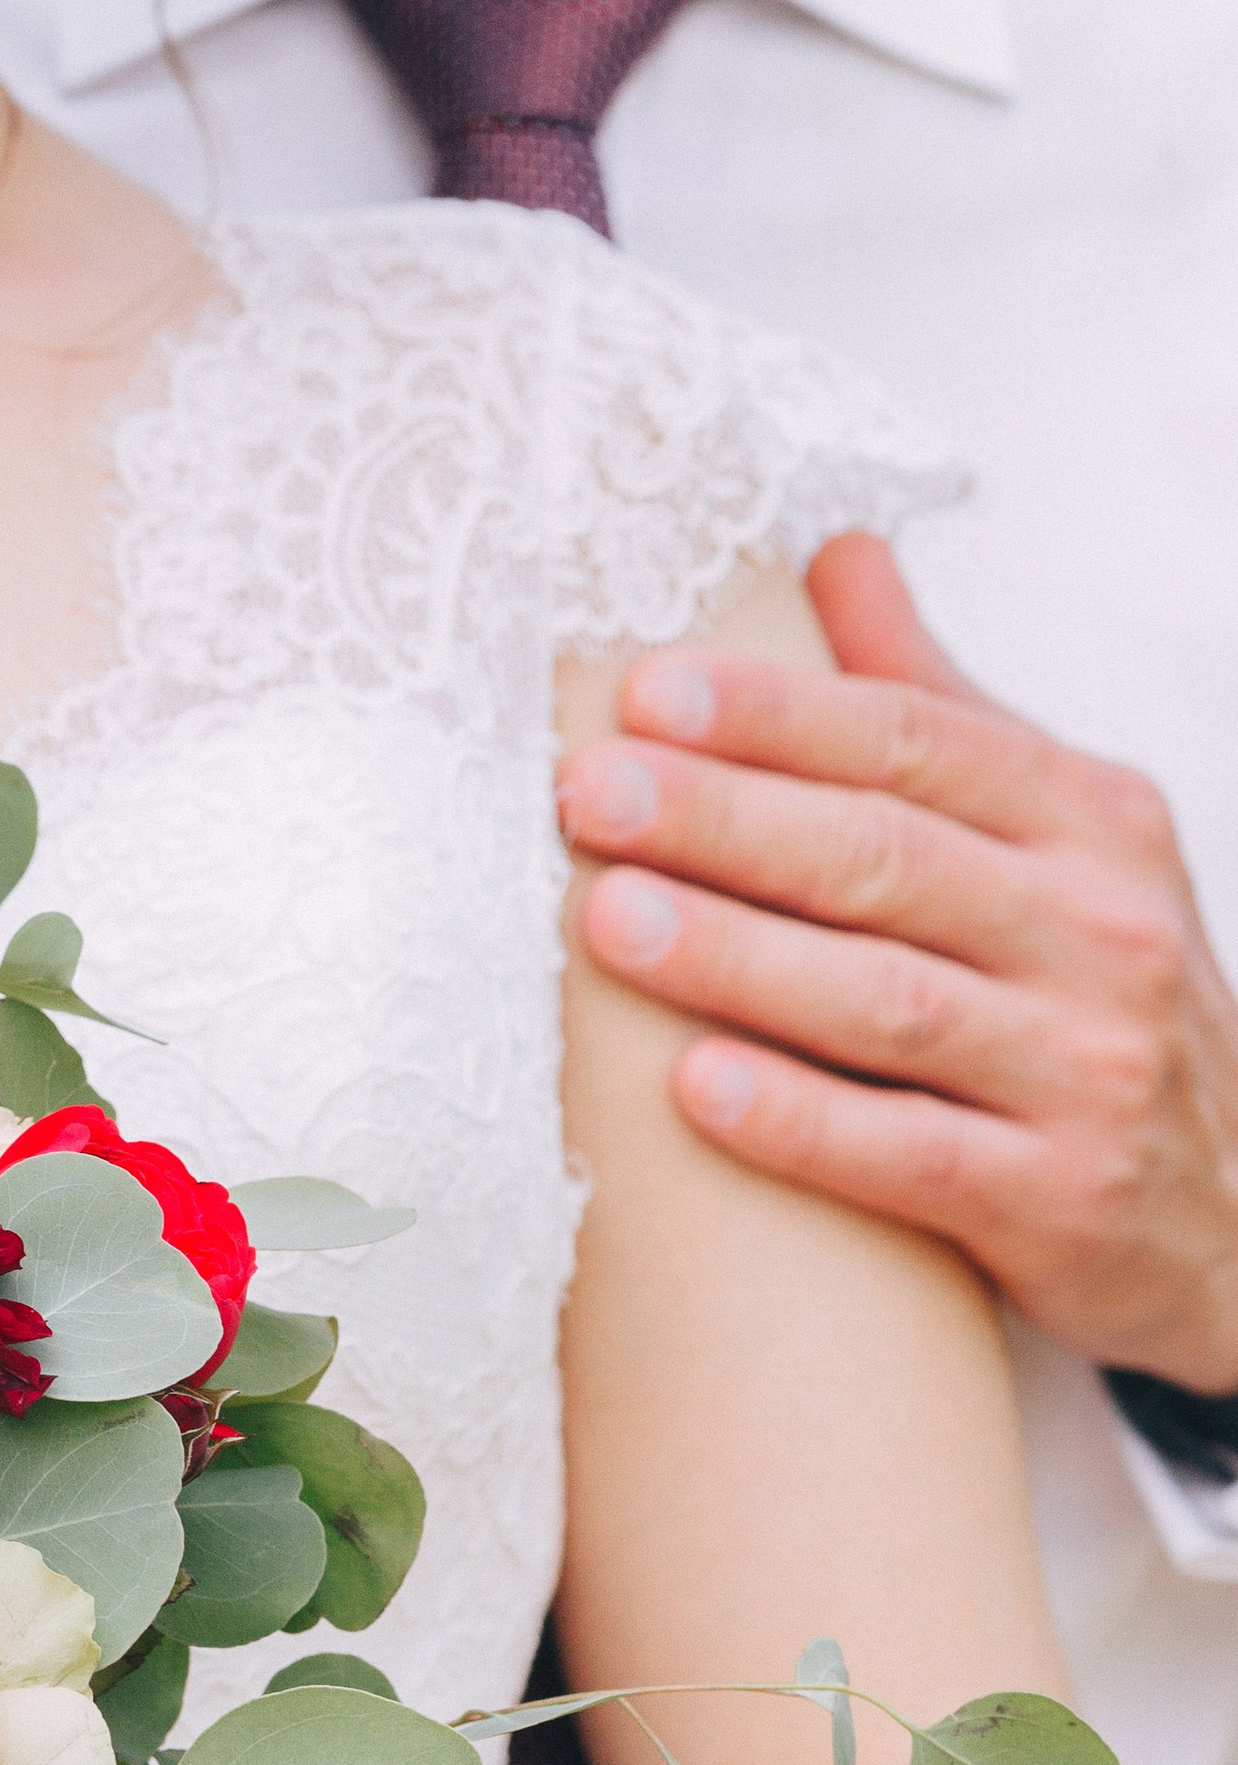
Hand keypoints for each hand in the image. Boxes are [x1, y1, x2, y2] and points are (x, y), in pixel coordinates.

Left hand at [560, 533, 1237, 1394]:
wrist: (1233, 1210)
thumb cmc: (1097, 1002)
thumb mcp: (1054, 836)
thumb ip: (938, 706)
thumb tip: (837, 554)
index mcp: (1093, 823)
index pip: (917, 743)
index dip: (777, 715)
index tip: (646, 694)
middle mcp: (1102, 933)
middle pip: (887, 858)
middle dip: (727, 820)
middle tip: (591, 793)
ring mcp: (1086, 1071)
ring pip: (889, 1001)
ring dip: (738, 958)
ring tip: (610, 919)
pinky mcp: (1059, 1199)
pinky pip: (907, 1154)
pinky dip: (800, 1122)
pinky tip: (693, 1089)